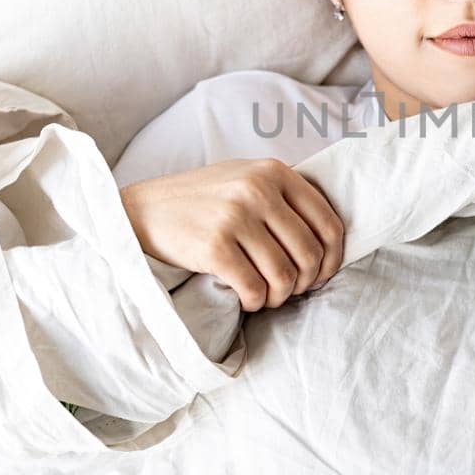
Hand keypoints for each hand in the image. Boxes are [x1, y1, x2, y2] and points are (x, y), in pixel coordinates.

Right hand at [119, 158, 344, 310]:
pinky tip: (247, 300)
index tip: (321, 276)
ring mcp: (235, 217)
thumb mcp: (245, 177)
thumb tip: (330, 239)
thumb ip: (284, 196)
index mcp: (274, 172)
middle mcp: (258, 190)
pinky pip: (254, 288)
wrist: (142, 210)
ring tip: (266, 297)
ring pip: (285, 275)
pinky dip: (255, 302)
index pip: (328, 223)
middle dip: (305, 282)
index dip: (333, 258)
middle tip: (289, 291)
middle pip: (310, 253)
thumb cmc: (200, 200)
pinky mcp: (214, 246)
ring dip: (279, 296)